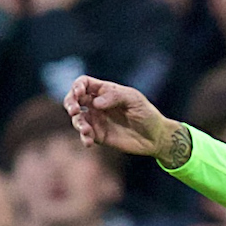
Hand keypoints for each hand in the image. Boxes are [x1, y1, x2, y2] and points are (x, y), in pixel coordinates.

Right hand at [65, 75, 182, 161]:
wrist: (155, 137)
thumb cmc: (146, 114)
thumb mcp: (134, 100)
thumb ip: (115, 97)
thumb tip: (95, 103)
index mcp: (105, 91)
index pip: (83, 83)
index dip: (77, 86)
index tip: (79, 93)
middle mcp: (97, 104)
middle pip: (74, 99)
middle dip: (70, 103)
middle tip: (74, 110)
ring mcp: (97, 120)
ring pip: (77, 118)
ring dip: (77, 123)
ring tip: (86, 130)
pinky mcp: (99, 136)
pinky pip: (85, 135)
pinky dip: (84, 138)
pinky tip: (89, 141)